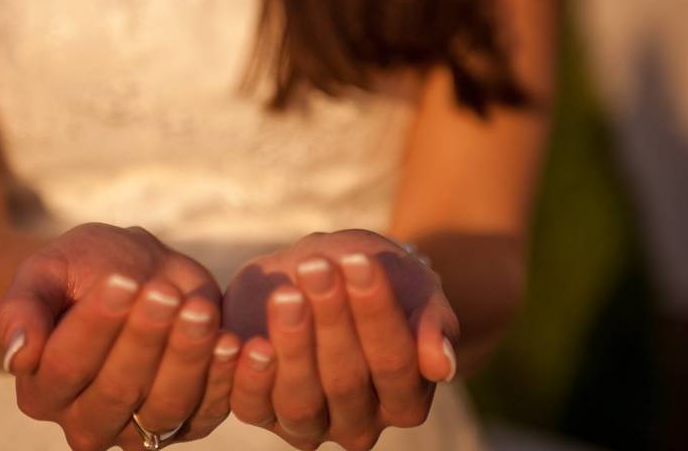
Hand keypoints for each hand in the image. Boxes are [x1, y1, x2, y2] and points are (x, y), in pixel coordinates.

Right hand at [0, 222, 240, 449]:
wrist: (137, 269)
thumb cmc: (84, 269)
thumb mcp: (47, 272)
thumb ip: (22, 308)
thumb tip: (17, 354)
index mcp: (41, 389)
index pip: (65, 366)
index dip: (94, 325)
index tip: (120, 280)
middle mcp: (85, 421)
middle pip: (115, 391)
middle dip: (142, 338)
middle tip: (162, 291)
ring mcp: (137, 429)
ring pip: (163, 406)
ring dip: (185, 357)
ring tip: (197, 309)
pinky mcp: (188, 422)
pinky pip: (206, 411)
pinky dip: (221, 378)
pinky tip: (228, 340)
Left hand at [222, 229, 457, 449]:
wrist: (320, 270)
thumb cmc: (374, 279)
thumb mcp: (411, 288)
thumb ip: (432, 324)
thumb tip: (441, 364)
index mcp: (405, 401)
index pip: (394, 363)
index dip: (376, 313)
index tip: (359, 262)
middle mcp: (360, 425)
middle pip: (346, 381)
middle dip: (331, 318)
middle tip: (317, 267)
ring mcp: (309, 424)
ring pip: (300, 400)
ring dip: (292, 344)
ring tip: (286, 295)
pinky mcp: (260, 411)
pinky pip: (251, 404)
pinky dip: (247, 375)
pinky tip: (246, 339)